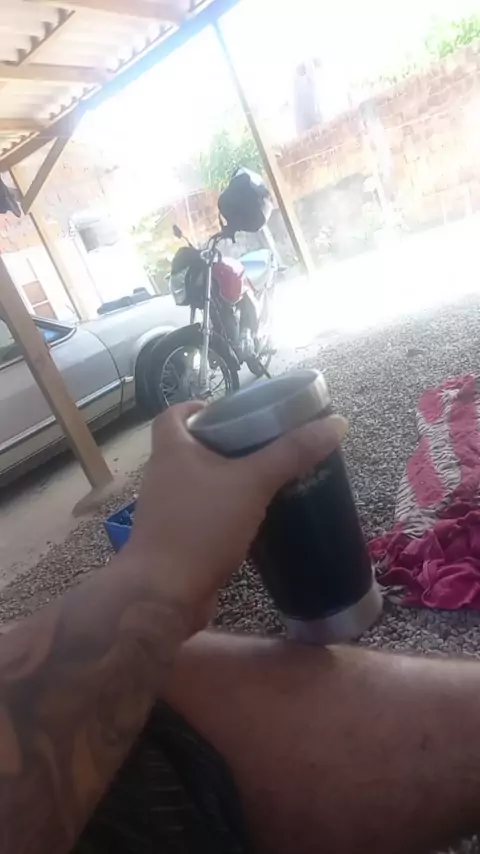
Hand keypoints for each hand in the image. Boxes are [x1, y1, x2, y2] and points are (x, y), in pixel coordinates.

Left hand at [124, 401, 346, 631]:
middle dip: (225, 444)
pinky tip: (255, 518)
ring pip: (199, 484)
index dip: (198, 407)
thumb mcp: (252, 483)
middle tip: (263, 443)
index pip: (174, 414)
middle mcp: (164, 476)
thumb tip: (335, 423)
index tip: (230, 410)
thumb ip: (291, 454)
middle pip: (191, 448)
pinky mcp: (178, 539)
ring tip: (267, 479)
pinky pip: (204, 515)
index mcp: (172, 450)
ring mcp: (168, 510)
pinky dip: (226, 512)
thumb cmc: (200, 526)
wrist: (164, 595)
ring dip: (228, 480)